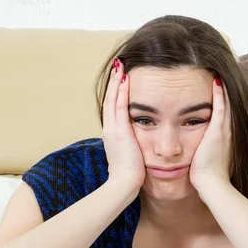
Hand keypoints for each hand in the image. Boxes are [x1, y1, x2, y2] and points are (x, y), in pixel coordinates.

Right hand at [102, 58, 145, 192]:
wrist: (124, 184)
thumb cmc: (130, 174)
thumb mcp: (130, 154)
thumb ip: (132, 145)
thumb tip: (138, 142)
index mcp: (112, 134)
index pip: (113, 107)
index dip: (115, 91)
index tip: (119, 77)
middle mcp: (109, 129)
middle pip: (110, 99)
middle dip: (113, 81)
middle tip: (117, 64)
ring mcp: (112, 129)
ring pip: (113, 99)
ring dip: (116, 81)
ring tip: (120, 65)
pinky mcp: (119, 132)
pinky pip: (119, 107)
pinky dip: (121, 92)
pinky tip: (125, 79)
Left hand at [189, 77, 232, 188]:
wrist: (212, 184)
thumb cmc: (207, 176)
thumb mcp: (208, 158)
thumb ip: (205, 150)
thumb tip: (199, 148)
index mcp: (225, 136)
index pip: (225, 113)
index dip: (224, 99)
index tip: (219, 85)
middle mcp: (228, 131)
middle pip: (229, 104)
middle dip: (226, 89)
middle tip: (222, 72)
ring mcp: (224, 131)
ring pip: (226, 103)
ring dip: (223, 87)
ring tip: (219, 71)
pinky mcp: (217, 132)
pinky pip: (220, 108)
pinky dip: (219, 94)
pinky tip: (216, 81)